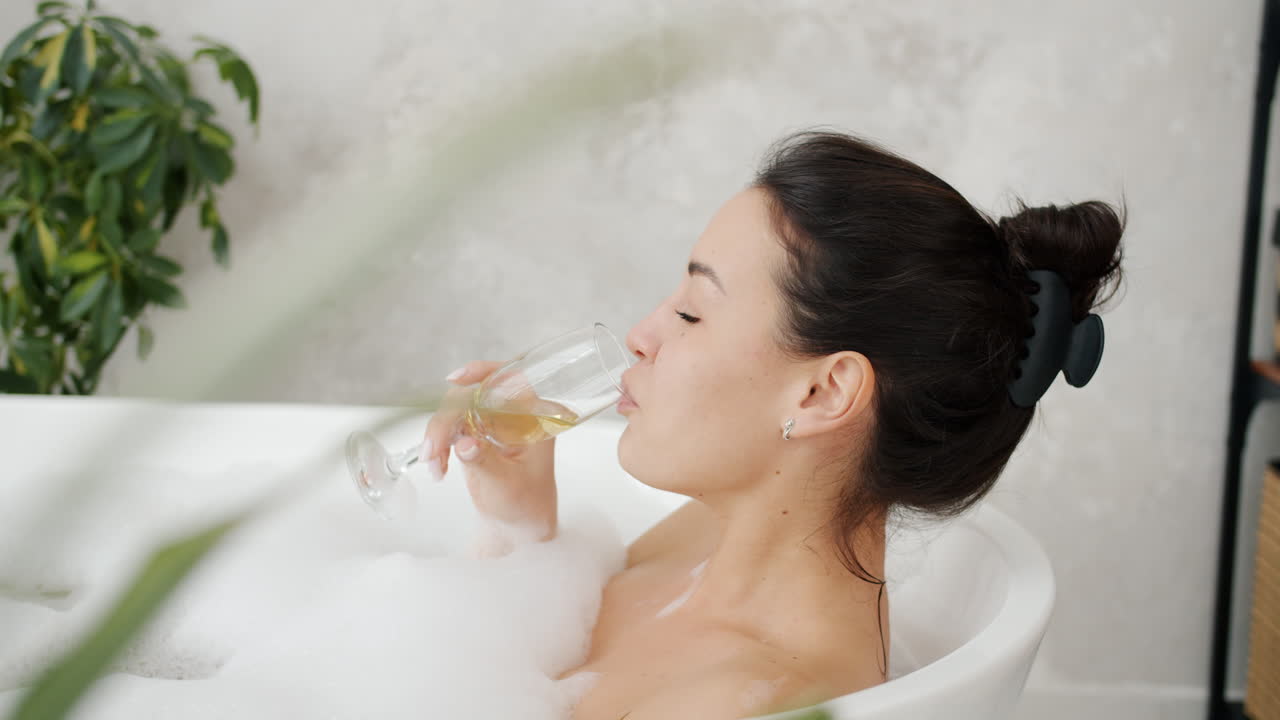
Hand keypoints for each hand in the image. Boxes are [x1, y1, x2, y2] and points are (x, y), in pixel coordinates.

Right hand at [421, 361, 557, 539]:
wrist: (516, 523)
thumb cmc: (525, 504)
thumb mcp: (505, 486)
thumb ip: (485, 462)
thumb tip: (465, 443)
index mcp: (534, 418)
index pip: (512, 380)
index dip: (485, 372)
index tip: (457, 380)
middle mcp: (514, 414)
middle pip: (473, 394)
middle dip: (447, 418)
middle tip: (432, 449)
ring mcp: (493, 421)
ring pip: (456, 409)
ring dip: (438, 434)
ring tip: (434, 465)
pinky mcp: (475, 432)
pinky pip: (450, 426)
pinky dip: (438, 444)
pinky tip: (438, 468)